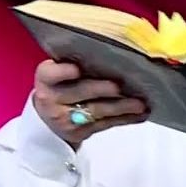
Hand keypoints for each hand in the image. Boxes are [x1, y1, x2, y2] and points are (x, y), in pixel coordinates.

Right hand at [31, 59, 148, 146]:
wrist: (48, 120)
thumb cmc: (61, 87)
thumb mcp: (59, 74)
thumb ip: (75, 63)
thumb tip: (114, 53)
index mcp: (46, 78)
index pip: (50, 73)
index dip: (63, 72)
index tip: (76, 69)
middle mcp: (52, 99)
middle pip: (80, 92)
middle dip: (102, 89)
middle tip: (120, 86)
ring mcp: (65, 119)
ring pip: (97, 111)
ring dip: (121, 107)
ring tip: (140, 103)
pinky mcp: (80, 132)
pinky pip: (106, 124)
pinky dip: (126, 119)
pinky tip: (140, 114)